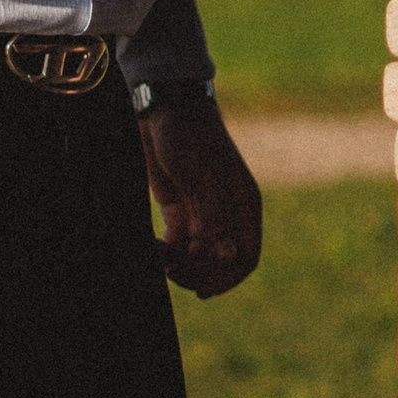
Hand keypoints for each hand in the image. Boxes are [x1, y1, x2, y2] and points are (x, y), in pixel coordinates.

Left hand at [139, 95, 262, 299]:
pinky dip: (165, 251)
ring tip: (159, 261)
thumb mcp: (203, 178)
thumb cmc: (189, 138)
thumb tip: (228, 256)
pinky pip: (176, 243)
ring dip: (179, 265)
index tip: (202, 290)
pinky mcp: (179, 208)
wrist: (163, 107)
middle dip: (198, 273)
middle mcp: (227, 213)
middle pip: (220, 261)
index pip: (245, 256)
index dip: (227, 278)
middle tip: (172, 273)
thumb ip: (216, 218)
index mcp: (244, 206)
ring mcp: (203, 211)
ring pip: (196, 256)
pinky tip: (152, 248)